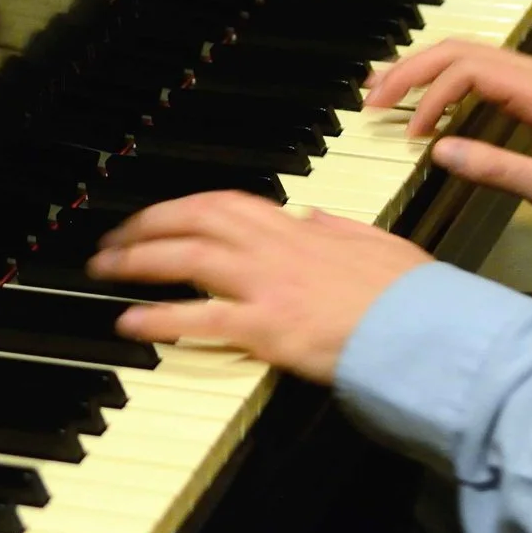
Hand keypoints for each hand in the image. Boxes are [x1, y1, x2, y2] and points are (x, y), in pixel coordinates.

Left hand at [87, 192, 432, 382]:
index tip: (163, 213)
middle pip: (197, 219)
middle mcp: (277, 248)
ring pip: (188, 257)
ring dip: (139, 259)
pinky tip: (130, 321)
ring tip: (106, 268)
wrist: (426, 328)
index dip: (187, 206)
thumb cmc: (410, 294)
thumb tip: (312, 216)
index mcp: (302, 229)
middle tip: (115, 237)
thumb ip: (338, 229)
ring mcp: (268, 285)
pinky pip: (200, 317)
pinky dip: (159, 317)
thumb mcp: (376, 243)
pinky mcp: (266, 327)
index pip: (229, 204)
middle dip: (148, 223)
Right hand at [365, 40, 531, 234]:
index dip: (431, 98)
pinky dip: (436, 74)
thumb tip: (439, 152)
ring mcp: (529, 76)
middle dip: (409, 72)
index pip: (468, 72)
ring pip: (461, 53)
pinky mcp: (524, 88)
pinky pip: (472, 67)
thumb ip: (499, 170)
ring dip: (418, 68)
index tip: (412, 138)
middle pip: (458, 51)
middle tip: (370, 101)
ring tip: (376, 88)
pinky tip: (410, 86)